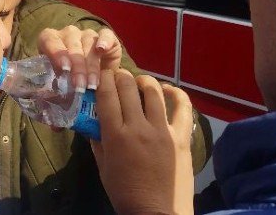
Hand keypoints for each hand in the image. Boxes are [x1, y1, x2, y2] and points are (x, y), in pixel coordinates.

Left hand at [38, 24, 121, 91]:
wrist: (90, 82)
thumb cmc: (67, 82)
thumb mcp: (57, 83)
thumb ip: (51, 86)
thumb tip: (47, 97)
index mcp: (49, 40)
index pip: (49, 41)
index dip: (57, 53)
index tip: (64, 69)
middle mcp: (68, 34)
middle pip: (72, 46)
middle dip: (77, 68)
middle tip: (80, 86)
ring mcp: (86, 34)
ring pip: (89, 44)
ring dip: (91, 66)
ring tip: (92, 85)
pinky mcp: (105, 37)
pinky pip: (106, 34)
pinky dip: (105, 41)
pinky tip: (102, 50)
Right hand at [91, 70, 193, 214]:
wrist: (157, 212)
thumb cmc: (124, 192)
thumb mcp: (102, 166)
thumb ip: (97, 140)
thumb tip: (93, 120)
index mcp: (115, 135)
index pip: (106, 94)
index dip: (103, 78)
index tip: (101, 74)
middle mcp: (138, 127)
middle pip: (127, 86)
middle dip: (120, 76)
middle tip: (118, 77)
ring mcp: (162, 131)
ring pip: (153, 91)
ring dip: (144, 81)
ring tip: (140, 82)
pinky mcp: (182, 136)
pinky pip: (182, 107)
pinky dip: (175, 93)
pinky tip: (167, 91)